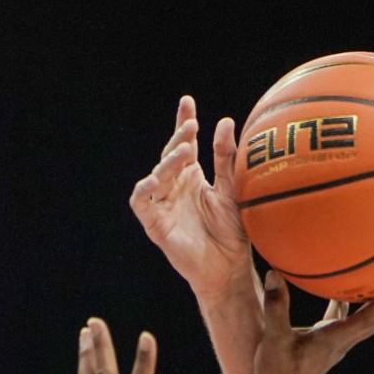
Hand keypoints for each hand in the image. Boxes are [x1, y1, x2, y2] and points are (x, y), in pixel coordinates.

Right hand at [129, 97, 248, 299]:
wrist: (228, 271)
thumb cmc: (232, 234)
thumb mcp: (232, 192)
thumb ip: (226, 160)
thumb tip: (225, 121)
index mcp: (192, 177)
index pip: (185, 144)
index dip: (183, 123)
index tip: (187, 102)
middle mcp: (175, 187)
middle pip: (170, 155)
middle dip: (179, 138)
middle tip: (191, 126)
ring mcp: (163, 204)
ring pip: (157, 174)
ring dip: (168, 161)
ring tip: (185, 152)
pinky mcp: (155, 224)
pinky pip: (142, 203)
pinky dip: (144, 190)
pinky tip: (155, 180)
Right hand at [253, 272, 373, 373]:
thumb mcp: (272, 341)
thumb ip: (275, 308)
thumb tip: (276, 274)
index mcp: (334, 341)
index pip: (368, 321)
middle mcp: (345, 341)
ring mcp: (341, 340)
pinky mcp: (331, 338)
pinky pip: (353, 314)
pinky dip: (362, 298)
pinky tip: (361, 278)